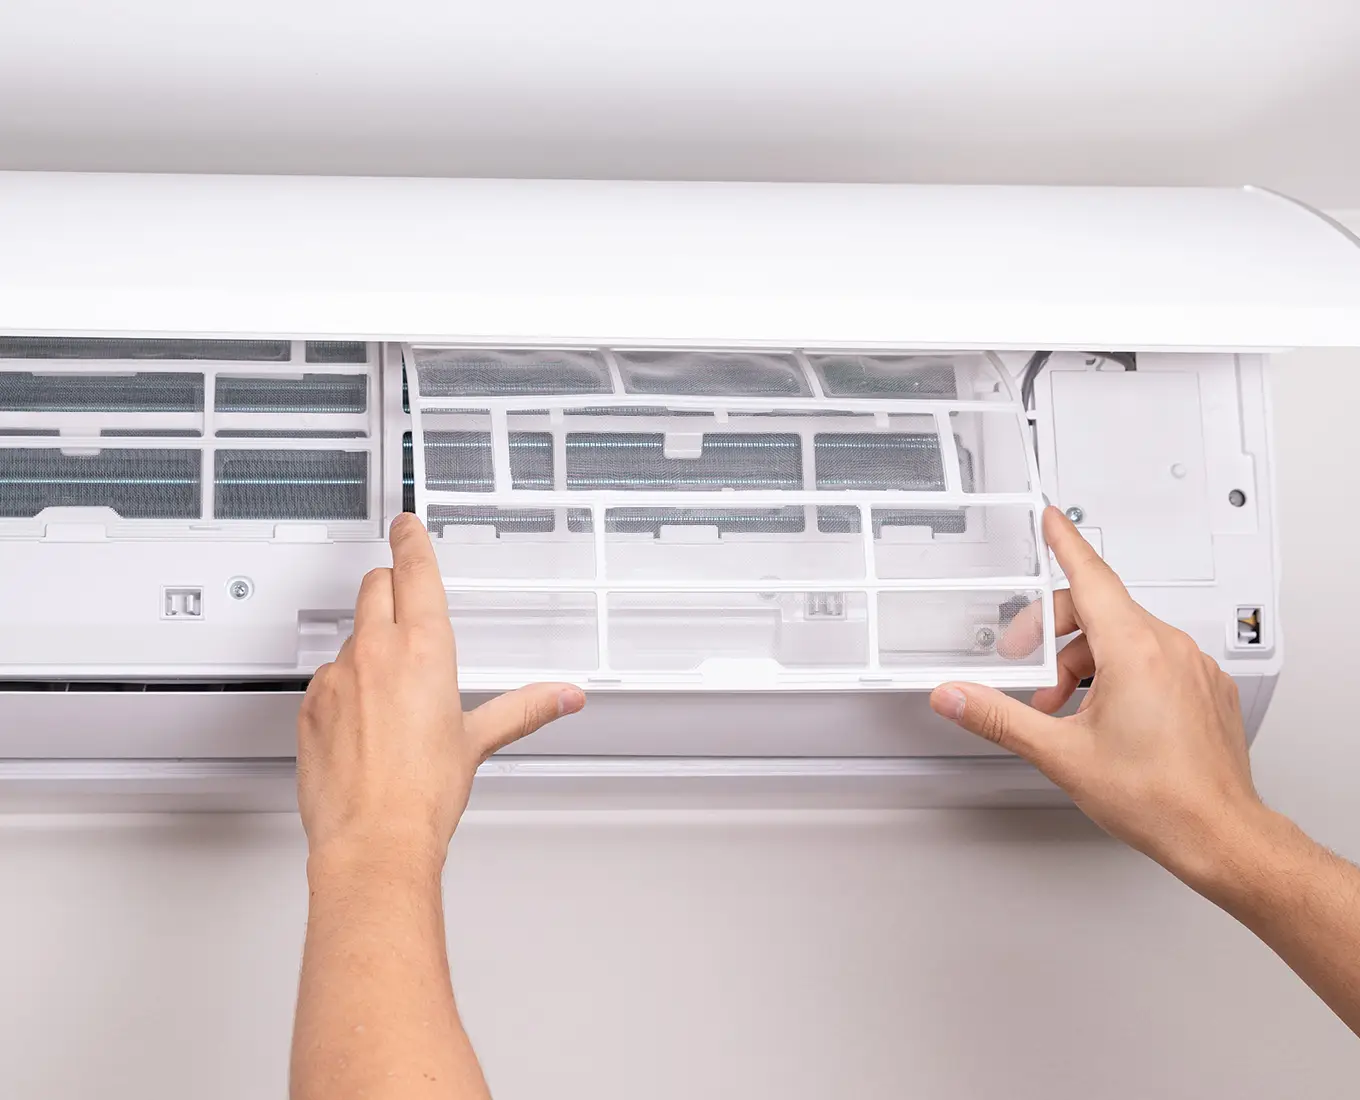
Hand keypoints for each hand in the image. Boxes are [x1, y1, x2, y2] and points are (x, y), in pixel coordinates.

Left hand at [297, 513, 584, 871]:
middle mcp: (375, 652)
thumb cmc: (423, 794)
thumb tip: (563, 698)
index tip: (407, 526)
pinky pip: (326, 677)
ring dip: (368, 644)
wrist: (373, 840)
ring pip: (351, 634)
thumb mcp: (477, 741)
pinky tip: (363, 722)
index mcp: (423, 649)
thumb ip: (524, 709)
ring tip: (390, 691)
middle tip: (404, 600)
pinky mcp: (309, 706)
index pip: (414, 570)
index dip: (411, 540)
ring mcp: (337, 677)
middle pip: (375, 586)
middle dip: (390, 585)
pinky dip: (344, 686)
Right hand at [930, 506, 1265, 887]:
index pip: (1091, 576)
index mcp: (1134, 652)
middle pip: (1099, 611)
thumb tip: (956, 697)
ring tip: (1064, 711)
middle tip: (1027, 670)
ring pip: (1125, 639)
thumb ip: (998, 716)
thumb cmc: (1158, 797)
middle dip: (1054, 636)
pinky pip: (1155, 660)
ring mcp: (1194, 668)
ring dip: (1084, 664)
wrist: (1219, 834)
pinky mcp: (1206, 689)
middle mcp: (1169, 649)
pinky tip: (1105, 718)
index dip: (1064, 544)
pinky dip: (1120, 676)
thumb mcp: (1060, 753)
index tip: (1050, 519)